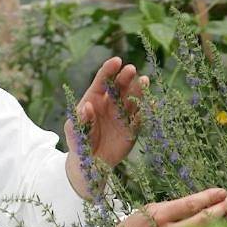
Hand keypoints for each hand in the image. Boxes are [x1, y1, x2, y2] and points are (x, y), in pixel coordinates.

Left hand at [65, 58, 147, 193]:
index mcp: (94, 99)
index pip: (102, 81)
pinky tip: (152, 104)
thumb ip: (81, 119)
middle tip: (131, 70)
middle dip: (125, 77)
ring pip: (132, 99)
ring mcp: (122, 115)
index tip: (117, 61)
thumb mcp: (74, 132)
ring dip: (138, 91)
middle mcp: (110, 104)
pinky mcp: (132, 129)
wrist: (90, 164)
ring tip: (145, 82)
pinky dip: (146, 112)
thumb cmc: (78, 144)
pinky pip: (140, 119)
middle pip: (119, 87)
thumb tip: (88, 106)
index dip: (109, 70)